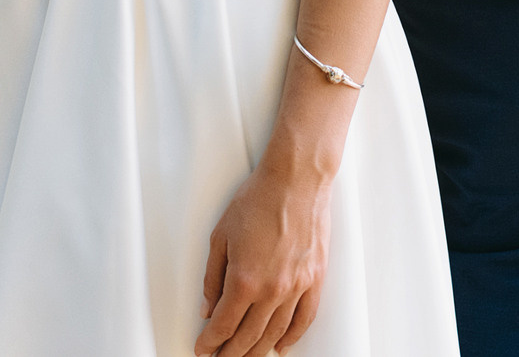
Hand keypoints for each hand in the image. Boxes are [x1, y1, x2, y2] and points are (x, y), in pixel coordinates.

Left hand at [196, 160, 328, 355]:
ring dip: (258, 351)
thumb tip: (208, 307)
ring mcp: (296, 286)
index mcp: (244, 280)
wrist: (296, 179)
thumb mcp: (220, 236)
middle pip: (248, 336)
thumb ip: (212, 277)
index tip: (204, 349)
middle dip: (231, 353)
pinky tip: (281, 346)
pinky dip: (292, 337)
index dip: (210, 342)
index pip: (224, 325)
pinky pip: (304, 319)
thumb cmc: (258, 199)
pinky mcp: (315, 279)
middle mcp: (272, 290)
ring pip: (275, 333)